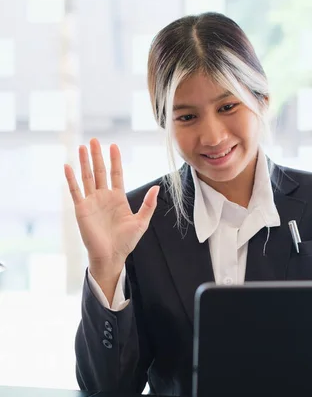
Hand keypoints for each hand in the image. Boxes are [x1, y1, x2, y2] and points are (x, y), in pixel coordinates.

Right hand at [64, 138, 158, 287]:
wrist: (111, 256)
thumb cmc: (126, 241)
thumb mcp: (141, 221)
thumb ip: (148, 204)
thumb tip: (156, 188)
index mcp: (118, 198)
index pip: (115, 174)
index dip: (114, 160)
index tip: (114, 146)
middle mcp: (103, 197)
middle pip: (99, 171)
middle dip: (97, 156)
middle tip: (95, 140)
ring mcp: (92, 202)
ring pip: (87, 177)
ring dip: (84, 162)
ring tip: (82, 147)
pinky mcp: (81, 209)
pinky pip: (75, 191)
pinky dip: (71, 179)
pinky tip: (68, 166)